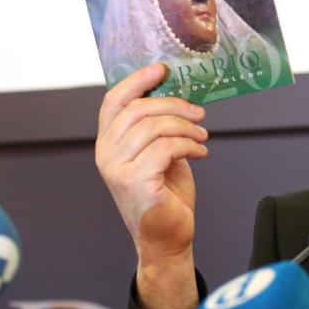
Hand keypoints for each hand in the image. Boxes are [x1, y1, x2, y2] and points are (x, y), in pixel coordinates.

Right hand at [96, 64, 208, 308]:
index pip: (114, 102)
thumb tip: (176, 97)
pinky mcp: (137, 182)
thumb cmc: (165, 195)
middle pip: (138, 110)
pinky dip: (189, 145)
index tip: (162, 69)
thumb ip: (157, 128)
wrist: (167, 239)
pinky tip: (201, 152)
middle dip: (174, 105)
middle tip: (199, 113)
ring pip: (155, 126)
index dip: (137, 81)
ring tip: (202, 136)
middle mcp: (106, 155)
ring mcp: (118, 170)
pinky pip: (166, 147)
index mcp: (108, 144)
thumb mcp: (159, 154)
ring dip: (186, 127)